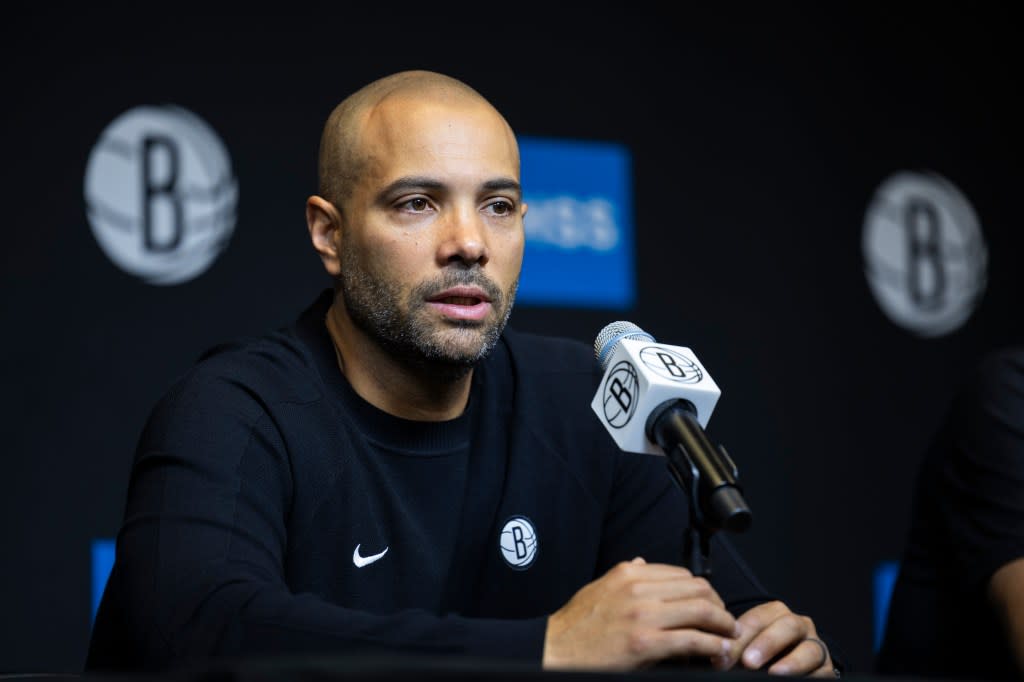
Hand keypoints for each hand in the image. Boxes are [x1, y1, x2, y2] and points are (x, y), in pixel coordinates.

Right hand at [543, 557, 737, 669]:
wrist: (556, 651)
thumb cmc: (575, 626)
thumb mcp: (599, 588)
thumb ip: (625, 575)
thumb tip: (644, 562)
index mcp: (628, 573)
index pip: (681, 574)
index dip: (703, 590)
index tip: (711, 604)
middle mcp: (638, 589)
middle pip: (697, 589)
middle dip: (719, 606)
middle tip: (726, 622)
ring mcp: (643, 615)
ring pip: (701, 611)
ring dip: (723, 625)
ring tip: (728, 638)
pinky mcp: (645, 643)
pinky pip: (692, 640)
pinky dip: (713, 646)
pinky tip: (717, 653)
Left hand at [714, 600, 834, 676]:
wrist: (785, 671)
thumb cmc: (759, 657)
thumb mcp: (745, 649)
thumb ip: (734, 649)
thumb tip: (719, 658)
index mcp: (775, 614)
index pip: (758, 618)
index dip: (739, 638)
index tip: (722, 658)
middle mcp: (798, 626)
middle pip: (788, 625)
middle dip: (767, 643)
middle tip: (748, 662)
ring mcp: (815, 646)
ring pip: (810, 648)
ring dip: (792, 662)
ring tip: (775, 673)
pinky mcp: (826, 669)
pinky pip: (822, 671)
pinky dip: (808, 677)